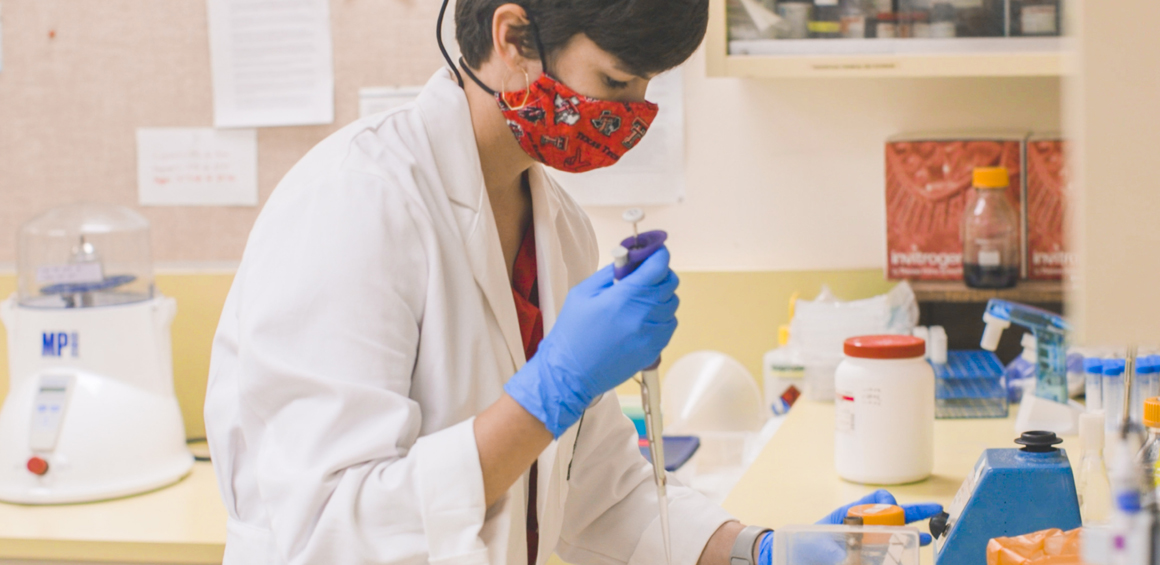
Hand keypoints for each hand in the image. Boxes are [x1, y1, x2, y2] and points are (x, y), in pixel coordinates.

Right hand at [504, 247, 678, 436]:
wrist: (570, 373)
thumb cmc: (572, 334)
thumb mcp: (583, 293)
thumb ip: (609, 273)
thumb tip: (628, 260)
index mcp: (624, 297)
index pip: (658, 266)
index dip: (659, 255)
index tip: (655, 252)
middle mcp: (642, 315)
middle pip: (670, 283)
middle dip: (660, 274)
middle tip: (644, 275)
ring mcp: (651, 335)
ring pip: (672, 304)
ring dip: (660, 297)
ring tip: (639, 301)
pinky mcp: (654, 350)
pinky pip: (669, 325)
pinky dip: (661, 317)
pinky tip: (642, 319)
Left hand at [757, 490, 942, 564]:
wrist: (794, 559)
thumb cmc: (804, 545)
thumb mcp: (819, 544)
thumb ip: (837, 550)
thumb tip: (850, 557)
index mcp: (850, 514)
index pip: (877, 501)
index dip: (892, 503)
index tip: (901, 508)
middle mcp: (861, 525)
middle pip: (892, 516)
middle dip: (914, 513)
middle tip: (935, 513)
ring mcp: (865, 541)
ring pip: (893, 535)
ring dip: (911, 536)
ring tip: (927, 540)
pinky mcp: (866, 555)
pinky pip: (885, 552)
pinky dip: (899, 551)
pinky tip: (910, 553)